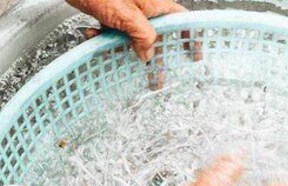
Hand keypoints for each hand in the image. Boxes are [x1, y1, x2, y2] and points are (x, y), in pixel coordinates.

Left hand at [67, 0, 185, 60]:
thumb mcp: (128, 17)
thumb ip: (143, 37)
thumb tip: (148, 54)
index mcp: (156, 4)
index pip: (181, 20)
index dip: (189, 37)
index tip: (193, 54)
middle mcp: (144, 7)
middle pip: (156, 34)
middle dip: (154, 56)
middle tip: (156, 77)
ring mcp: (127, 10)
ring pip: (132, 35)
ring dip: (123, 48)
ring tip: (119, 64)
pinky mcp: (111, 11)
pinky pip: (113, 30)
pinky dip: (104, 37)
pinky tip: (94, 34)